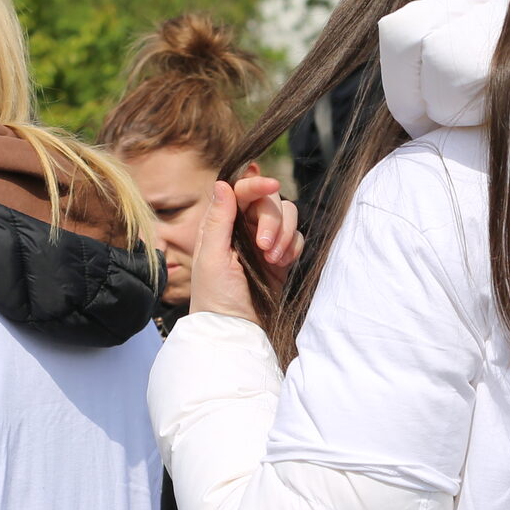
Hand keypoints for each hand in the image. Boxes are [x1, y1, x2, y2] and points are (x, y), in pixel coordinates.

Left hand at [187, 174, 300, 322]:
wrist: (235, 326)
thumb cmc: (215, 295)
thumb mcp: (211, 256)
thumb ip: (219, 220)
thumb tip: (222, 183)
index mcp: (220, 223)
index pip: (241, 191)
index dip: (256, 183)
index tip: (271, 185)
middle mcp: (242, 227)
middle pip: (269, 201)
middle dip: (272, 220)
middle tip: (263, 247)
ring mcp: (263, 240)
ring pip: (288, 216)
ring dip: (284, 234)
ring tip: (271, 260)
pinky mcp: (280, 255)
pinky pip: (297, 237)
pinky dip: (293, 247)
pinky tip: (280, 264)